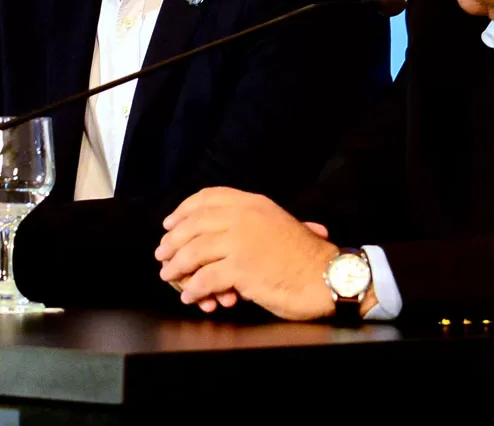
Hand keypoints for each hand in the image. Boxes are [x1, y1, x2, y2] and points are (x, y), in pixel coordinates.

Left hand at [156, 187, 345, 320]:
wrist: (330, 277)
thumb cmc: (307, 257)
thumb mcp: (278, 226)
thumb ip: (251, 225)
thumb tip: (219, 234)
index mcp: (253, 204)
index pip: (208, 198)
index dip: (184, 211)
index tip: (170, 223)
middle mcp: (244, 217)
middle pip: (193, 225)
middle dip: (173, 241)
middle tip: (162, 254)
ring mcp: (241, 241)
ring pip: (194, 252)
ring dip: (177, 267)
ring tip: (169, 276)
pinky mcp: (242, 268)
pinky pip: (205, 278)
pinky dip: (194, 288)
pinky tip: (190, 295)